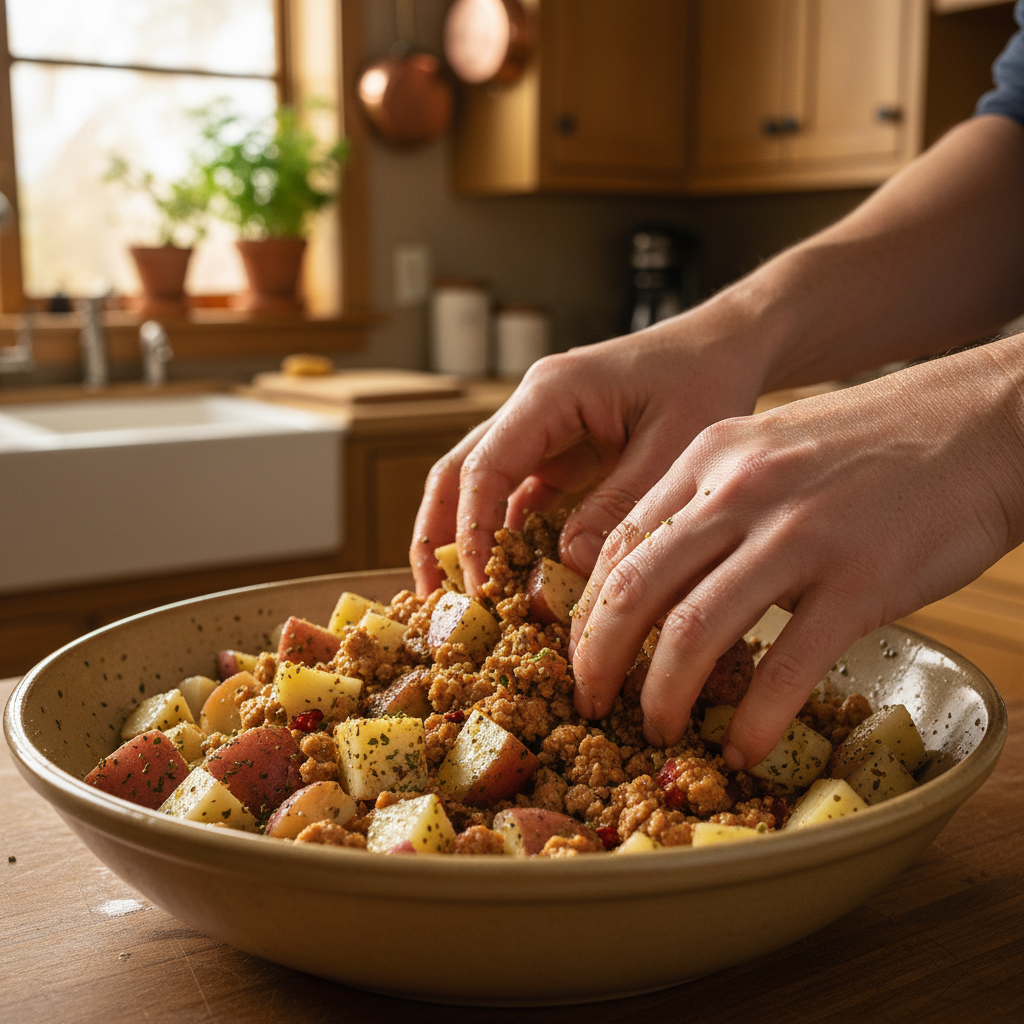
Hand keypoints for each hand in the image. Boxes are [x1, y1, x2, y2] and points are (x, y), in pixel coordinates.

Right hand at [410, 311, 768, 594]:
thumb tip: (570, 564)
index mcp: (551, 394)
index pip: (486, 466)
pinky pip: (520, 499)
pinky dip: (509, 538)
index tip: (474, 585)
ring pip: (482, 488)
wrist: (724, 348)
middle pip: (459, 473)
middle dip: (438, 536)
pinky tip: (511, 580)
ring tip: (460, 599)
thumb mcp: (673, 445)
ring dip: (466, 539)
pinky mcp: (562, 455)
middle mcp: (533, 410)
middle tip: (431, 598)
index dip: (470, 529)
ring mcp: (543, 433)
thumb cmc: (704, 379)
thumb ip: (621, 503)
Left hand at [569, 337, 1023, 768]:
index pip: (618, 543)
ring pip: (691, 630)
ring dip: (662, 696)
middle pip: (633, 589)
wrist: (982, 424)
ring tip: (658, 730)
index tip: (580, 653)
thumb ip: (711, 503)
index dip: (586, 609)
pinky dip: (753, 719)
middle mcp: (740, 490)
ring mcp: (799, 533)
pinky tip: (743, 746)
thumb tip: (663, 581)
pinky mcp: (859, 580)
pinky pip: (785, 667)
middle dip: (597, 659)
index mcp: (709, 457)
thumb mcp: (769, 448)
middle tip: (590, 703)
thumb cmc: (871, 446)